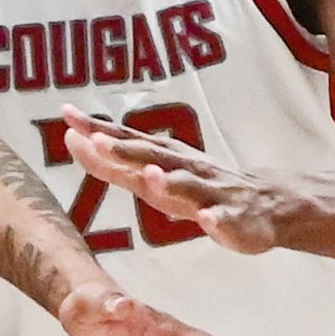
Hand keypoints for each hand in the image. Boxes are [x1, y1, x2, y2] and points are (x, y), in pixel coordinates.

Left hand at [63, 120, 299, 255]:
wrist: (267, 205)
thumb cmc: (201, 189)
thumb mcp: (154, 176)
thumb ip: (114, 164)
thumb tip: (72, 139)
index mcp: (166, 158)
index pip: (127, 140)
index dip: (98, 130)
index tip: (67, 115)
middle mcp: (186, 169)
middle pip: (153, 157)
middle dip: (127, 150)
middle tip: (98, 140)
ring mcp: (211, 194)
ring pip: (189, 186)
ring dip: (170, 181)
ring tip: (150, 176)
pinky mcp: (234, 220)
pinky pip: (225, 220)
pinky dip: (216, 220)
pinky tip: (208, 220)